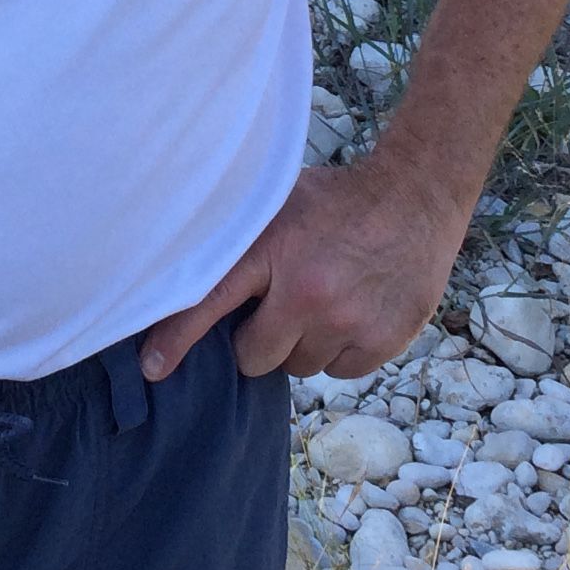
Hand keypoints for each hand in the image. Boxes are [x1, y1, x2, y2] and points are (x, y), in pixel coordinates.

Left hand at [139, 159, 472, 382]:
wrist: (417, 197)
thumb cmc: (338, 201)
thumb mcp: (279, 201)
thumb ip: (241, 241)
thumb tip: (185, 272)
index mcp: (273, 250)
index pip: (210, 301)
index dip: (175, 339)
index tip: (152, 369)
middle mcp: (307, 291)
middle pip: (255, 356)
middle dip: (259, 340)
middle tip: (279, 306)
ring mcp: (347, 320)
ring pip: (299, 367)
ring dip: (303, 344)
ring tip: (323, 301)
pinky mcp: (382, 340)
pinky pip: (340, 372)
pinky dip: (340, 351)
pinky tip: (352, 311)